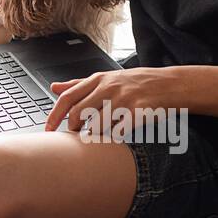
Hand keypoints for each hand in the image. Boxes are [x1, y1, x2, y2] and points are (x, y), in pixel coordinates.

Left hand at [44, 67, 181, 136]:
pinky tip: (115, 138)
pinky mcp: (138, 112)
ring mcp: (124, 99)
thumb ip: (79, 84)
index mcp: (98, 79)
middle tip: (76, 136)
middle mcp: (108, 88)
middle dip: (74, 129)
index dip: (54, 115)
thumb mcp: (106, 78)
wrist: (169, 84)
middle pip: (79, 114)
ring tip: (97, 138)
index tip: (48, 129)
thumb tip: (54, 87)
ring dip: (94, 136)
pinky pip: (118, 132)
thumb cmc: (135, 83)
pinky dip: (113, 139)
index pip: (68, 98)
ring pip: (97, 126)